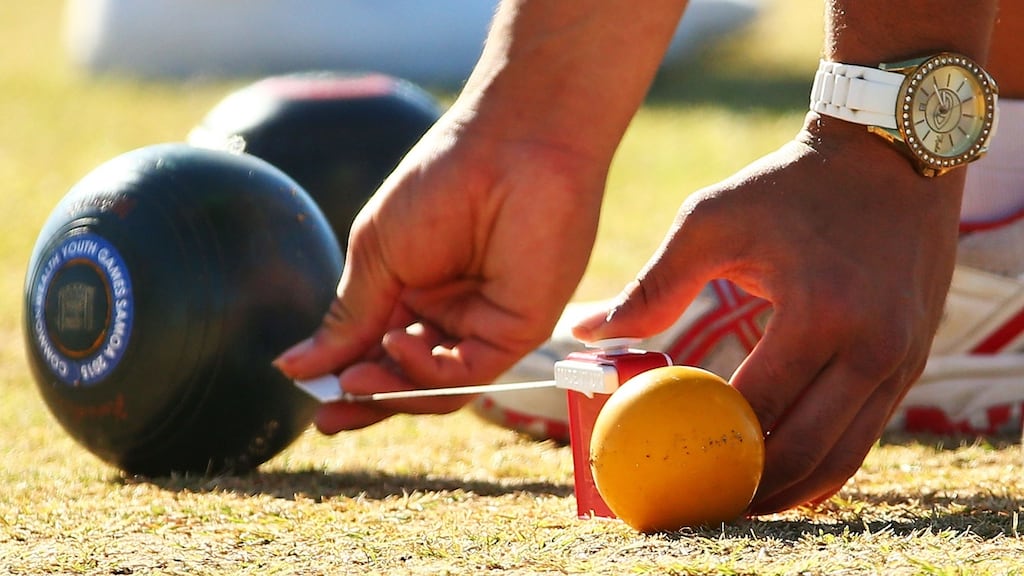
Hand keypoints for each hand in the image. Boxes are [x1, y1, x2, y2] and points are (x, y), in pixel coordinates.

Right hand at [274, 114, 607, 432]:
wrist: (508, 147)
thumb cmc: (440, 182)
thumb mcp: (376, 254)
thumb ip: (347, 318)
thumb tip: (294, 367)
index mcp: (415, 291)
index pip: (377, 351)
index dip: (343, 376)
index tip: (307, 392)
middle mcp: (451, 314)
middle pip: (406, 378)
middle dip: (365, 400)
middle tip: (328, 419)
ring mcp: (485, 324)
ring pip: (436, 386)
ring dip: (391, 392)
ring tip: (352, 382)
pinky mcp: (516, 330)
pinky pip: (467, 372)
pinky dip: (427, 370)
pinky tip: (396, 346)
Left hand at [574, 114, 964, 513]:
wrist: (889, 159)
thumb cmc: (789, 186)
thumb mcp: (711, 220)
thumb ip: (652, 285)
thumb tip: (587, 332)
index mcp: (819, 310)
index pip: (754, 407)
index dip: (706, 446)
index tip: (664, 464)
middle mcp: (871, 346)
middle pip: (801, 451)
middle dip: (746, 488)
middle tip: (696, 502)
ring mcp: (900, 361)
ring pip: (840, 459)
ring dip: (785, 490)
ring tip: (734, 501)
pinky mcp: (910, 364)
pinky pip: (862, 436)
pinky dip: (820, 464)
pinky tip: (780, 474)